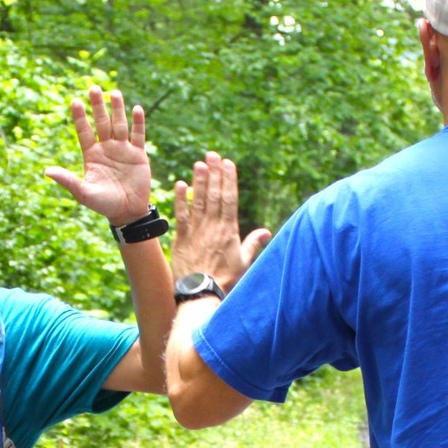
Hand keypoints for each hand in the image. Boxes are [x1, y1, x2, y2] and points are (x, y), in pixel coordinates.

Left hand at [45, 86, 153, 226]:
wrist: (126, 212)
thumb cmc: (103, 203)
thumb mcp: (83, 192)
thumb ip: (67, 180)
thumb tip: (47, 171)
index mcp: (92, 155)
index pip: (84, 131)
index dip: (80, 117)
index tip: (74, 101)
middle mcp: (106, 148)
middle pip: (101, 122)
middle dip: (98, 106)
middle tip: (94, 87)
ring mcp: (123, 150)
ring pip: (119, 124)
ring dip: (117, 109)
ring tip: (115, 93)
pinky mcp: (139, 155)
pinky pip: (138, 136)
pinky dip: (138, 123)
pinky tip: (136, 109)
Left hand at [172, 152, 270, 290]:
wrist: (201, 292)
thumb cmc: (224, 280)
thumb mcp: (244, 262)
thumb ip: (253, 244)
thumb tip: (266, 231)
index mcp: (229, 230)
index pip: (230, 199)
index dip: (228, 179)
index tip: (228, 163)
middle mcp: (213, 227)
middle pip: (215, 195)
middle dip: (214, 173)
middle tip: (212, 155)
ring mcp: (196, 231)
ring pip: (198, 201)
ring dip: (199, 181)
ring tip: (199, 163)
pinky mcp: (181, 237)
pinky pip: (181, 215)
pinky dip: (180, 199)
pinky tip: (180, 184)